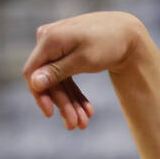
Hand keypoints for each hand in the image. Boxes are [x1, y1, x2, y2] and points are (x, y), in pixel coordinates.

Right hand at [21, 11, 145, 129]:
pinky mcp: (65, 52)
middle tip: (77, 125)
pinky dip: (76, 94)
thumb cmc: (107, 44)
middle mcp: (48, 40)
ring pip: (58, 81)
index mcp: (48, 39)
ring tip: (84, 123)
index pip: (32, 72)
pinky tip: (88, 110)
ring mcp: (56, 46)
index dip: (40, 95)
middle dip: (63, 104)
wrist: (127, 32)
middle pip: (48, 80)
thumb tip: (33, 82)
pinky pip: (66, 76)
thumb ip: (58, 71)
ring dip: (71, 103)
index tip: (50, 114)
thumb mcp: (83, 60)